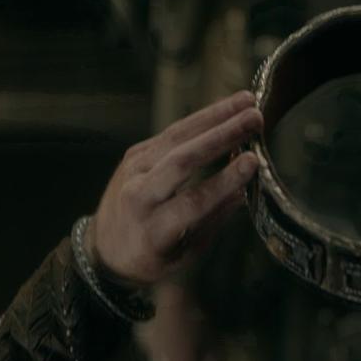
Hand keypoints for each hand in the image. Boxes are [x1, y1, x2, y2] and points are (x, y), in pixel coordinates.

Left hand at [88, 91, 262, 286]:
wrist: (105, 251)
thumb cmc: (154, 258)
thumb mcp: (186, 254)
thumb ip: (214, 220)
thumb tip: (246, 188)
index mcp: (153, 230)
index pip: (194, 201)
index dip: (225, 181)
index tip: (253, 162)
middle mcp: (138, 196)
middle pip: (182, 160)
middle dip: (221, 136)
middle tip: (255, 119)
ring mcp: (133, 170)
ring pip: (176, 137)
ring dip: (214, 117)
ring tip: (246, 102)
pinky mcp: (134, 154)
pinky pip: (171, 133)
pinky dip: (201, 119)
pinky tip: (226, 108)